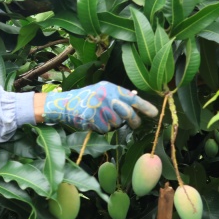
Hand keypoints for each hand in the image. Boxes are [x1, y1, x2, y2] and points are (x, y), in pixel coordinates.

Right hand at [43, 82, 157, 132]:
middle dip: (133, 121)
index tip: (155, 114)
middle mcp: (106, 96)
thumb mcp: (101, 91)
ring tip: (100, 118)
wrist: (63, 104)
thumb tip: (135, 95)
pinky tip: (92, 122)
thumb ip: (117, 95)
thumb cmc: (84, 99)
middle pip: (127, 114)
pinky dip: (100, 129)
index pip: (132, 98)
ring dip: (111, 124)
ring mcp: (98, 107)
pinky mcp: (92, 117)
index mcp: (110, 88)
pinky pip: (105, 129)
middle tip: (135, 124)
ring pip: (116, 124)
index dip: (145, 106)